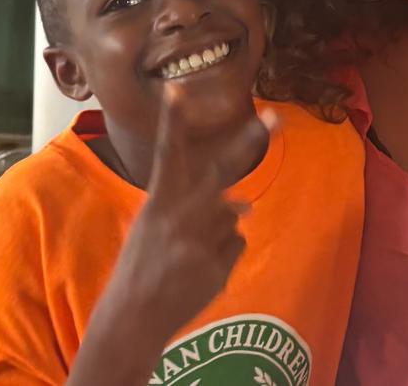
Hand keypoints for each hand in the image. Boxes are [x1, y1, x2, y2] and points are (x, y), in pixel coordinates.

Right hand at [102, 84, 271, 337]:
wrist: (132, 319)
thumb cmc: (141, 268)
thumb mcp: (151, 228)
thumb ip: (192, 209)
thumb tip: (244, 206)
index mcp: (158, 202)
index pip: (166, 153)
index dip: (172, 120)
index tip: (176, 88)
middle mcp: (181, 215)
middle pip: (223, 169)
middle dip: (249, 140)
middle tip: (274, 116)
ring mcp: (201, 240)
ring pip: (233, 216)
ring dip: (220, 229)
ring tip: (189, 255)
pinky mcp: (218, 264)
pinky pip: (236, 244)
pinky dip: (224, 254)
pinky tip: (199, 271)